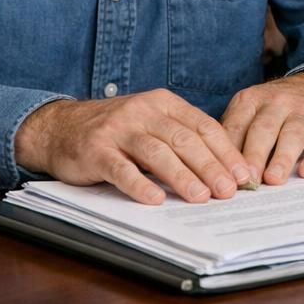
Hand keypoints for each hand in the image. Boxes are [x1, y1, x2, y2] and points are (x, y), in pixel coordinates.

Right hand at [14, 91, 252, 205]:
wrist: (59, 127)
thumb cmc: (116, 131)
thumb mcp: (152, 125)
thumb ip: (182, 140)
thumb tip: (224, 171)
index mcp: (164, 103)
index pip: (204, 127)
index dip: (226, 152)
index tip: (243, 175)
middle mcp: (143, 112)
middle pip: (185, 140)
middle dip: (211, 167)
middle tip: (229, 191)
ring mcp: (118, 129)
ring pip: (157, 153)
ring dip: (182, 177)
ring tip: (201, 197)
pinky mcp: (95, 150)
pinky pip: (121, 169)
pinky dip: (139, 185)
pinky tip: (154, 199)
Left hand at [220, 71, 303, 184]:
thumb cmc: (278, 110)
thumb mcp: (253, 112)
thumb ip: (235, 135)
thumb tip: (216, 170)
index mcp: (252, 100)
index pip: (237, 125)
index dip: (229, 151)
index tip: (224, 175)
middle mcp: (278, 102)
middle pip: (264, 129)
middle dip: (254, 155)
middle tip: (247, 180)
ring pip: (293, 134)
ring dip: (282, 158)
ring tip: (273, 179)